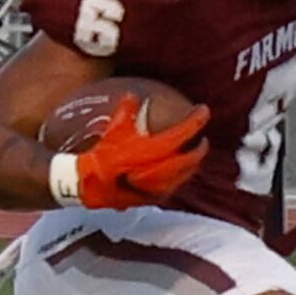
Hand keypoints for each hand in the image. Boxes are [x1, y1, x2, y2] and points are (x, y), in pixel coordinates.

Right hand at [72, 93, 209, 207]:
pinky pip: (174, 185)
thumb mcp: (114, 129)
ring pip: (185, 173)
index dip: (197, 120)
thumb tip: (132, 96)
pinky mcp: (153, 198)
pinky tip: (175, 172)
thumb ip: (126, 110)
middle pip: (192, 158)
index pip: (184, 132)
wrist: (91, 184)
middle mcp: (163, 170)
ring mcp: (160, 187)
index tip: (204, 110)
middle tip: (202, 138)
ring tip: (192, 155)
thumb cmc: (102, 157)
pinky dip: (179, 175)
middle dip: (200, 147)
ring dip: (192, 163)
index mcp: (155, 150)